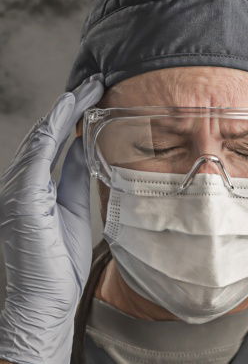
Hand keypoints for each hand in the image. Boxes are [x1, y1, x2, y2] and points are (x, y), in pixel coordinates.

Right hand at [0, 75, 103, 362]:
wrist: (44, 301)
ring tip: (86, 88)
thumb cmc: (59, 264)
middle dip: (69, 105)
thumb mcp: (74, 211)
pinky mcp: (22, 202)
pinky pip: (36, 160)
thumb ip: (76, 180)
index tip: (96, 93)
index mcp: (34, 188)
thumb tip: (86, 149)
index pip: (54, 143)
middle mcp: (20, 185)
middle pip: (46, 135)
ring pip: (40, 140)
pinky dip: (50, 135)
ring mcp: (17, 192)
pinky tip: (66, 117)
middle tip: (96, 79)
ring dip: (63, 111)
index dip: (72, 116)